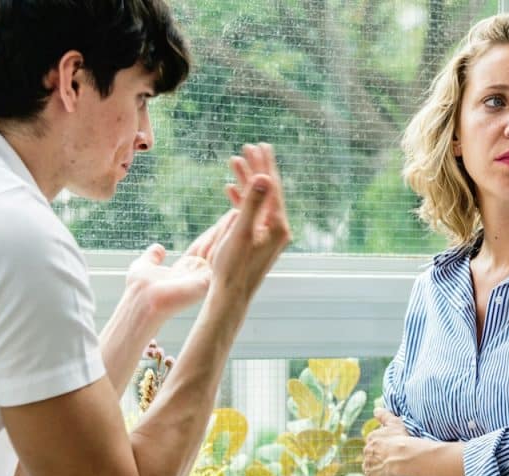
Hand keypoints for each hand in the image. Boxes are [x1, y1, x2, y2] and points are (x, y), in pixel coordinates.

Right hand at [209, 143, 290, 298]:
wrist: (230, 296)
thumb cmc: (233, 268)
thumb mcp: (241, 232)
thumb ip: (252, 203)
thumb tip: (265, 177)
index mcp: (278, 226)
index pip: (273, 188)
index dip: (265, 165)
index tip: (259, 145)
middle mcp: (278, 230)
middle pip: (268, 191)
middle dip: (257, 169)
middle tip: (249, 147)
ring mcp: (268, 236)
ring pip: (258, 201)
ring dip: (247, 182)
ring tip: (235, 162)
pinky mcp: (257, 241)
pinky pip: (251, 215)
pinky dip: (241, 200)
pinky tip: (230, 189)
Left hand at [362, 408, 410, 475]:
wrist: (404, 456)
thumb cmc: (402, 438)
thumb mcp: (394, 422)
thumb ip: (384, 415)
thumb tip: (376, 409)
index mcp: (371, 438)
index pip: (374, 444)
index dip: (382, 449)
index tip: (391, 452)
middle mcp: (366, 451)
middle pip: (370, 457)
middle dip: (378, 460)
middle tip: (391, 463)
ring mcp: (367, 466)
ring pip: (369, 470)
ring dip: (376, 472)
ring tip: (388, 475)